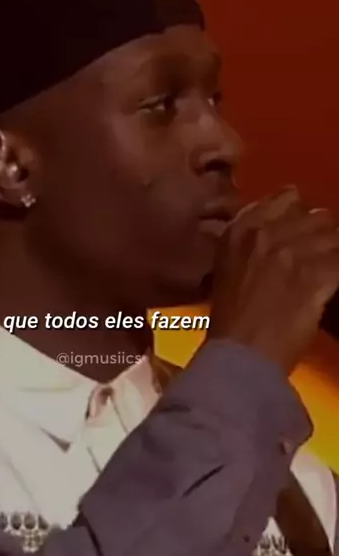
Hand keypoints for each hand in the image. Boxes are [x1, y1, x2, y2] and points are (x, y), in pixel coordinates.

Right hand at [207, 186, 338, 374]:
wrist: (239, 356)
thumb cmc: (229, 324)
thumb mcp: (228, 272)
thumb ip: (252, 247)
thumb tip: (280, 239)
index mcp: (240, 230)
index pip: (285, 199)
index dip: (300, 214)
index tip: (303, 229)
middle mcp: (267, 233)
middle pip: (315, 217)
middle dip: (321, 235)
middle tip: (319, 257)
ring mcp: (294, 252)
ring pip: (334, 238)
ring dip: (333, 255)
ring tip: (327, 271)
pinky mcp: (318, 274)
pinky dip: (338, 272)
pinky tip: (332, 284)